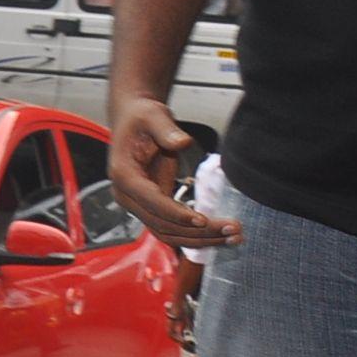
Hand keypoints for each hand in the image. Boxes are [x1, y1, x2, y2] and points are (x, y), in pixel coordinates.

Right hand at [105, 94, 239, 251]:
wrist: (133, 120)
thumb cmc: (141, 118)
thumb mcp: (153, 116)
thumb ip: (166, 131)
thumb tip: (182, 142)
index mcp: (124, 175)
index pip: (150, 202)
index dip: (176, 214)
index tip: (203, 219)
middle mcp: (127, 195)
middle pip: (161, 225)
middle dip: (197, 232)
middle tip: (231, 230)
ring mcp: (138, 204)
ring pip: (168, 233)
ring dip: (200, 240)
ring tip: (233, 237)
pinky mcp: (152, 206)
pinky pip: (172, 228)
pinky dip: (195, 235)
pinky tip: (219, 235)